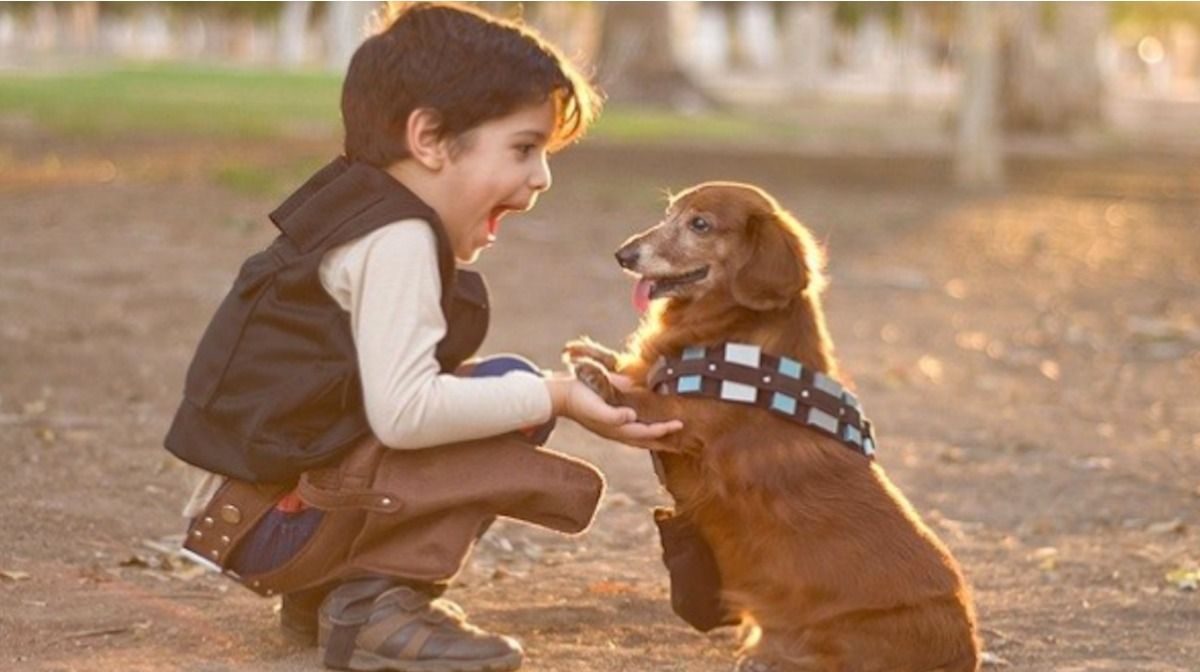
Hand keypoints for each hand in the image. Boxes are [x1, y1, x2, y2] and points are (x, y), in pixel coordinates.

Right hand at [545, 374, 682, 440]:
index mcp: (616, 428)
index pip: (645, 432)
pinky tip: (648, 424)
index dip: (663, 430)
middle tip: (683, 442)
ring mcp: (612, 426)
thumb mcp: (596, 407)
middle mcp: (616, 430)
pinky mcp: (609, 419)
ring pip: (639, 436)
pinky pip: (632, 427)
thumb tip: (631, 416)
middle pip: (645, 440)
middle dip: (663, 441)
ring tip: (670, 438)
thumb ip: (612, 416)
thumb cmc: (579, 399)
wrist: (560, 395)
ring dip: (655, 437)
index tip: (679, 424)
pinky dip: (644, 428)